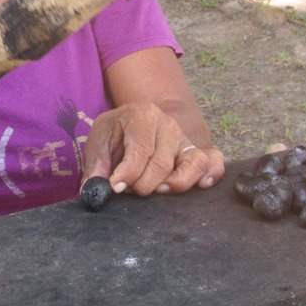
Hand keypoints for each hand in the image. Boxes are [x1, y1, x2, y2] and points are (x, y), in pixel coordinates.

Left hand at [82, 103, 225, 195]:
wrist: (133, 121)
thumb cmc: (115, 132)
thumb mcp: (99, 140)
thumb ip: (96, 164)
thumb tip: (93, 189)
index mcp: (142, 114)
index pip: (141, 149)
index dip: (128, 173)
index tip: (116, 187)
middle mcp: (168, 124)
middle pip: (162, 163)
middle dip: (143, 184)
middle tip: (129, 189)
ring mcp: (184, 137)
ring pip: (192, 164)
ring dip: (174, 184)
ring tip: (156, 190)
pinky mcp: (195, 151)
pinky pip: (212, 162)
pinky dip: (210, 174)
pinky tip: (200, 186)